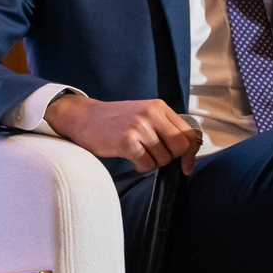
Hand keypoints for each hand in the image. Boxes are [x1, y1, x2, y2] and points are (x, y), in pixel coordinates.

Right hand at [43, 93, 202, 174]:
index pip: (188, 133)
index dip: (191, 153)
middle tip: (152, 156)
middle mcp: (150, 113)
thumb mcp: (142, 115)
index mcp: (158, 106)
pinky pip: (146, 165)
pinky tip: (129, 157)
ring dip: (151, 162)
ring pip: (163, 159)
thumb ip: (164, 128)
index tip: (186, 166)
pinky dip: (139, 166)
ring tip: (136, 152)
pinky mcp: (127, 141)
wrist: (82, 117)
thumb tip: (187, 155)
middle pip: (179, 148)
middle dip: (169, 159)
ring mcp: (138, 126)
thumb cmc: (114, 120)